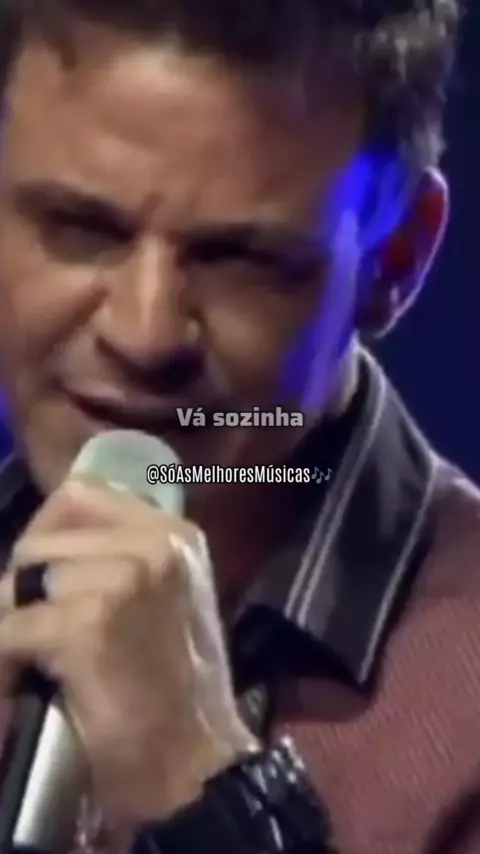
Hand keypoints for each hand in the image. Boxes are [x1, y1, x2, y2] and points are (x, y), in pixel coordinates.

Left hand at [0, 478, 257, 822]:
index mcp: (173, 534)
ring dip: (14, 623)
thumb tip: (45, 548)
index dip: (47, 532)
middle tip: (38, 633)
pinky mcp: (88, 622)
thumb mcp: (164, 599)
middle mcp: (154, 545)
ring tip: (34, 659)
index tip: (43, 577)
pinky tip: (29, 681)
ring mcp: (123, 579)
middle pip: (42, 540)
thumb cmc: (175, 686)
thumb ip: (116, 558)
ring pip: (23, 580)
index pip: (79, 495)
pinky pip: (11, 626)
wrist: (193, 764)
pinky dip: (6, 658)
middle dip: (26, 587)